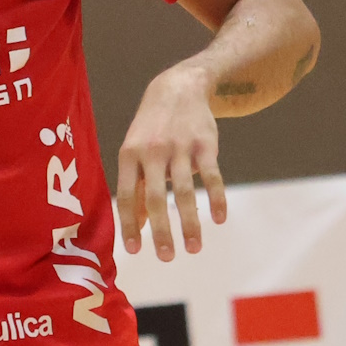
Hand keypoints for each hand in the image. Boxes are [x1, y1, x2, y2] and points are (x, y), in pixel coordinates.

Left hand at [115, 66, 226, 259]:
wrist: (178, 87)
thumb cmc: (151, 129)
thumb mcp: (135, 151)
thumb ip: (136, 187)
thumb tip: (137, 227)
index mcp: (129, 155)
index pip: (127, 195)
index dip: (130, 224)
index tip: (134, 250)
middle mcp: (152, 152)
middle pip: (155, 198)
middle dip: (161, 231)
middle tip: (165, 258)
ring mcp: (180, 147)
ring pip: (184, 192)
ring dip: (190, 224)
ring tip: (193, 248)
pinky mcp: (205, 145)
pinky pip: (212, 176)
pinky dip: (216, 199)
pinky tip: (218, 219)